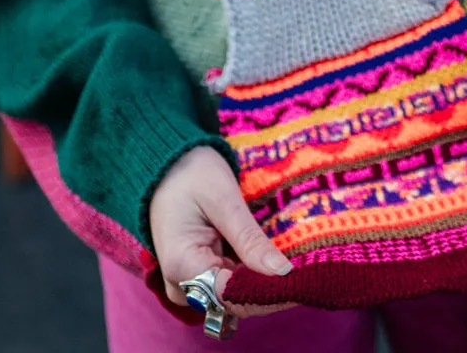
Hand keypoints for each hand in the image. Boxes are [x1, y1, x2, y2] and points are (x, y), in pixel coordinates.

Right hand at [149, 145, 292, 316]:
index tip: (300, 278)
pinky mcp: (198, 275)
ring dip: (261, 280)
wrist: (164, 165)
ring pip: (234, 295)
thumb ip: (249, 239)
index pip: (233, 297)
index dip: (269, 292)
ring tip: (290, 258)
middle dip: (268, 286)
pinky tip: (269, 258)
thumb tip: (283, 273)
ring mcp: (189, 282)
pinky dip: (250, 273)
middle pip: (234, 301)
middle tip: (302, 264)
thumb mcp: (223, 200)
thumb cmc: (190, 174)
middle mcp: (182, 284)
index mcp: (182, 266)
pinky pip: (229, 284)